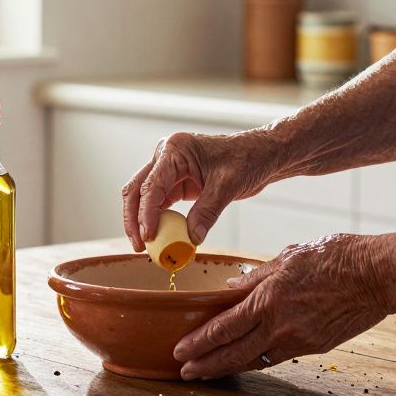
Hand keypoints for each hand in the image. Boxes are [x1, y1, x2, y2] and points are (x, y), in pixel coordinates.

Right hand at [121, 131, 277, 251]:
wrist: (261, 154)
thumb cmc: (247, 159)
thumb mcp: (228, 186)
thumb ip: (207, 212)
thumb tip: (191, 239)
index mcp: (175, 149)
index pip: (152, 185)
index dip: (146, 213)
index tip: (148, 236)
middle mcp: (165, 156)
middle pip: (137, 189)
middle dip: (133, 218)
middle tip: (138, 245)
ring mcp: (168, 169)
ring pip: (142, 196)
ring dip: (140, 220)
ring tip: (144, 245)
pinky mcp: (175, 182)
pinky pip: (158, 202)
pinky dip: (156, 220)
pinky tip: (159, 236)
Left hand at [172, 233, 395, 380]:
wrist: (379, 276)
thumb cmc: (336, 257)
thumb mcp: (289, 256)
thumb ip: (256, 276)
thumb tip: (230, 288)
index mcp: (269, 299)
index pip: (223, 327)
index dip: (199, 343)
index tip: (179, 352)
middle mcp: (280, 325)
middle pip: (233, 352)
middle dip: (205, 365)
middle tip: (184, 373)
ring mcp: (298, 340)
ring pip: (254, 360)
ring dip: (227, 368)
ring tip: (206, 373)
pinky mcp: (314, 346)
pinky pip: (276, 358)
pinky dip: (255, 361)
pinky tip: (243, 362)